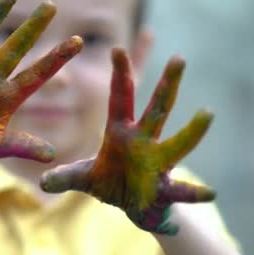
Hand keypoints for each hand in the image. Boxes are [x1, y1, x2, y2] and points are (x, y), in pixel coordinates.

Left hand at [40, 49, 214, 234]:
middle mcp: (144, 142)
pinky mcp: (166, 188)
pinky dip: (194, 193)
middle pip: (157, 109)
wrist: (134, 206)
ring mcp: (158, 163)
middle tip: (179, 58)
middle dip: (167, 85)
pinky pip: (181, 190)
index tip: (117, 48)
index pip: (121, 98)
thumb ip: (65, 176)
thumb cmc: (110, 182)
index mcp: (121, 133)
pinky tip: (211, 193)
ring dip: (192, 130)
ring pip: (178, 144)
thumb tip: (42, 181)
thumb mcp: (83, 178)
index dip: (120, 74)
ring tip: (207, 112)